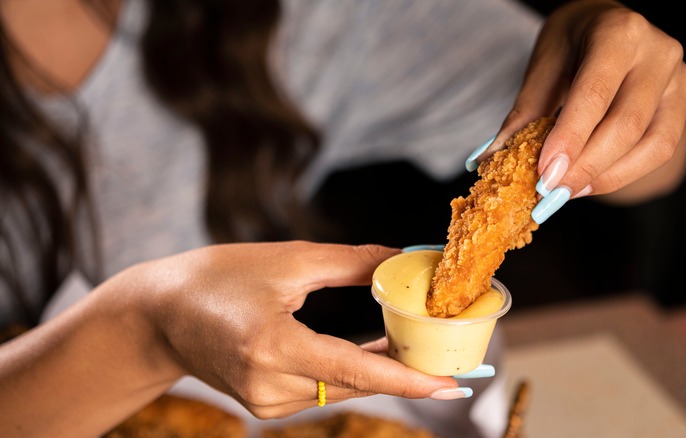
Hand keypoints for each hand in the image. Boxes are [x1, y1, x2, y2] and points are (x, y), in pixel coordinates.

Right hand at [140, 241, 467, 417]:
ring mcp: (264, 402)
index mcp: (271, 346)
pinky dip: (350, 374)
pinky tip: (374, 351)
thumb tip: (399, 258)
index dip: (408, 379)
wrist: (159, 313)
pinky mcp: (263, 405)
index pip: (354, 370)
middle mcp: (267, 385)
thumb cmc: (217, 277)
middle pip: (355, 383)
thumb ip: (350, 262)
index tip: (452, 385)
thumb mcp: (288, 259)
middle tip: (448, 356)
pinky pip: (323, 391)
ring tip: (415, 345)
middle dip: (403, 370)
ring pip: (342, 390)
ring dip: (378, 370)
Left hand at [468, 0, 685, 221]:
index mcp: (617, 32)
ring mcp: (679, 77)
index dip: (570, 139)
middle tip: (551, 193)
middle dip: (585, 167)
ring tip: (568, 191)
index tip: (545, 174)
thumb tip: (492, 160)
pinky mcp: (684, 103)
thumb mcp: (544, 66)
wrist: (611, 31)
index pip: (593, 94)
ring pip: (651, 145)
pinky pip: (661, 150)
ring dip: (605, 177)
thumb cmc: (572, 46)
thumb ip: (525, 112)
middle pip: (625, 125)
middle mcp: (657, 51)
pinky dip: (623, 174)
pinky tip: (591, 183)